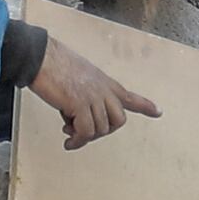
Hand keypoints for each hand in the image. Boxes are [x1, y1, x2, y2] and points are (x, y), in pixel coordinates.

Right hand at [26, 35, 156, 149]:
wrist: (40, 56)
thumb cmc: (53, 66)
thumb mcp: (78, 78)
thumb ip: (86, 97)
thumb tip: (77, 122)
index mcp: (104, 82)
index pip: (129, 95)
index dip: (145, 106)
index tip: (158, 112)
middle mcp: (103, 90)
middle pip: (118, 121)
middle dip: (103, 131)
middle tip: (83, 132)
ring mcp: (93, 97)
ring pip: (101, 129)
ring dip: (84, 136)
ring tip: (69, 132)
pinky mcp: (79, 104)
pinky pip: (85, 132)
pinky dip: (77, 141)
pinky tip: (68, 142)